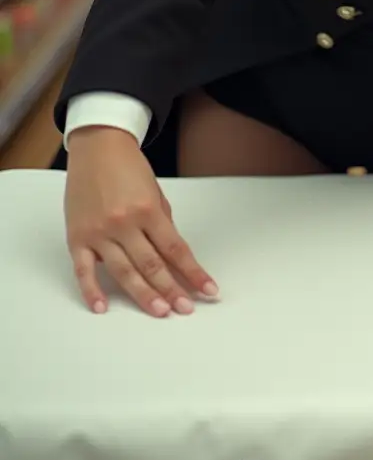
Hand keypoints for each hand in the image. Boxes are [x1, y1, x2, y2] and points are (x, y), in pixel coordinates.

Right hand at [64, 127, 217, 316]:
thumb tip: (172, 258)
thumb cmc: (128, 168)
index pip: (176, 250)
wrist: (97, 147)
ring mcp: (99, 232)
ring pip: (124, 272)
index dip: (194, 273)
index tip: (208, 290)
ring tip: (160, 312)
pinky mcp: (77, 238)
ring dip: (143, 295)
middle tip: (186, 309)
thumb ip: (162, 225)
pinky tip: (102, 307)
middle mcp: (124, 223)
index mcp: (148, 210)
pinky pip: (84, 270)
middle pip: (152, 265)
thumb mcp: (155, 193)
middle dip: (172, 290)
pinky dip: (91, 290)